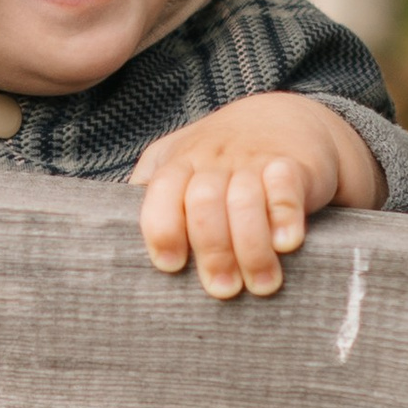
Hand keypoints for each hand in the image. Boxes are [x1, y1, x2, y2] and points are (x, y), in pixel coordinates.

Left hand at [131, 90, 387, 297]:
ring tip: (261, 285)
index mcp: (180, 163)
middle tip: (223, 290)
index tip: (171, 266)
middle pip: (203, 203)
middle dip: (212, 251)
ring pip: (243, 200)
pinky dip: (285, 216)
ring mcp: (253, 159)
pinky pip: (285, 186)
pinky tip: (287, 244)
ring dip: (251, 248)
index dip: (163, 230)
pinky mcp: (293, 163)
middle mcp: (214, 160)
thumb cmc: (222, 154)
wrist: (287, 116)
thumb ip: (151, 189)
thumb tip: (114, 235)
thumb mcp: (180, 159)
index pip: (161, 192)